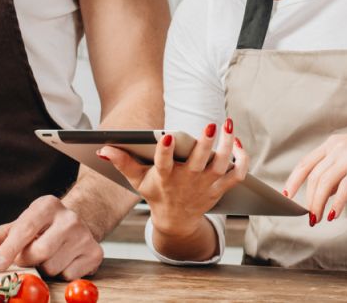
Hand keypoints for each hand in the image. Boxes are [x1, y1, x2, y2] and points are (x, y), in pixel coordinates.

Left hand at [0, 196, 102, 278]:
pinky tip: (63, 261)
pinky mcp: (95, 252)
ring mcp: (84, 235)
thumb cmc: (42, 228)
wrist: (77, 224)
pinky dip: (62, 274)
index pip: (25, 229)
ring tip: (48, 257)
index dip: (9, 249)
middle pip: (39, 252)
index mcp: (47, 205)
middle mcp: (69, 218)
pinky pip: (69, 275)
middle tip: (28, 257)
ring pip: (53, 267)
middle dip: (28, 261)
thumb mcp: (19, 226)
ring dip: (44, 269)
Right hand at [102, 119, 246, 237]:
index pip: (164, 163)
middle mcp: (188, 181)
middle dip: (205, 144)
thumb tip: (104, 148)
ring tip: (228, 124)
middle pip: (199, 162)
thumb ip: (122, 162)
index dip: (164, 150)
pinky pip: (237, 174)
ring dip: (228, 145)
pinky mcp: (220, 187)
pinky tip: (238, 142)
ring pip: (222, 165)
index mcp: (166, 177)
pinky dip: (242, 160)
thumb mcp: (137, 180)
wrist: (176, 221)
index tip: (166, 134)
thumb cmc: (156, 193)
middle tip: (211, 126)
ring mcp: (206, 185)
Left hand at [283, 123, 346, 224]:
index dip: (293, 180)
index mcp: (332, 144)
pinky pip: (345, 187)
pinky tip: (335, 213)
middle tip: (309, 217)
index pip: (305, 163)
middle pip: (314, 177)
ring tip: (318, 218)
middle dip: (308, 200)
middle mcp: (338, 147)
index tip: (286, 196)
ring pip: (325, 182)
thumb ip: (338, 170)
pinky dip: (337, 203)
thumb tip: (325, 192)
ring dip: (319, 204)